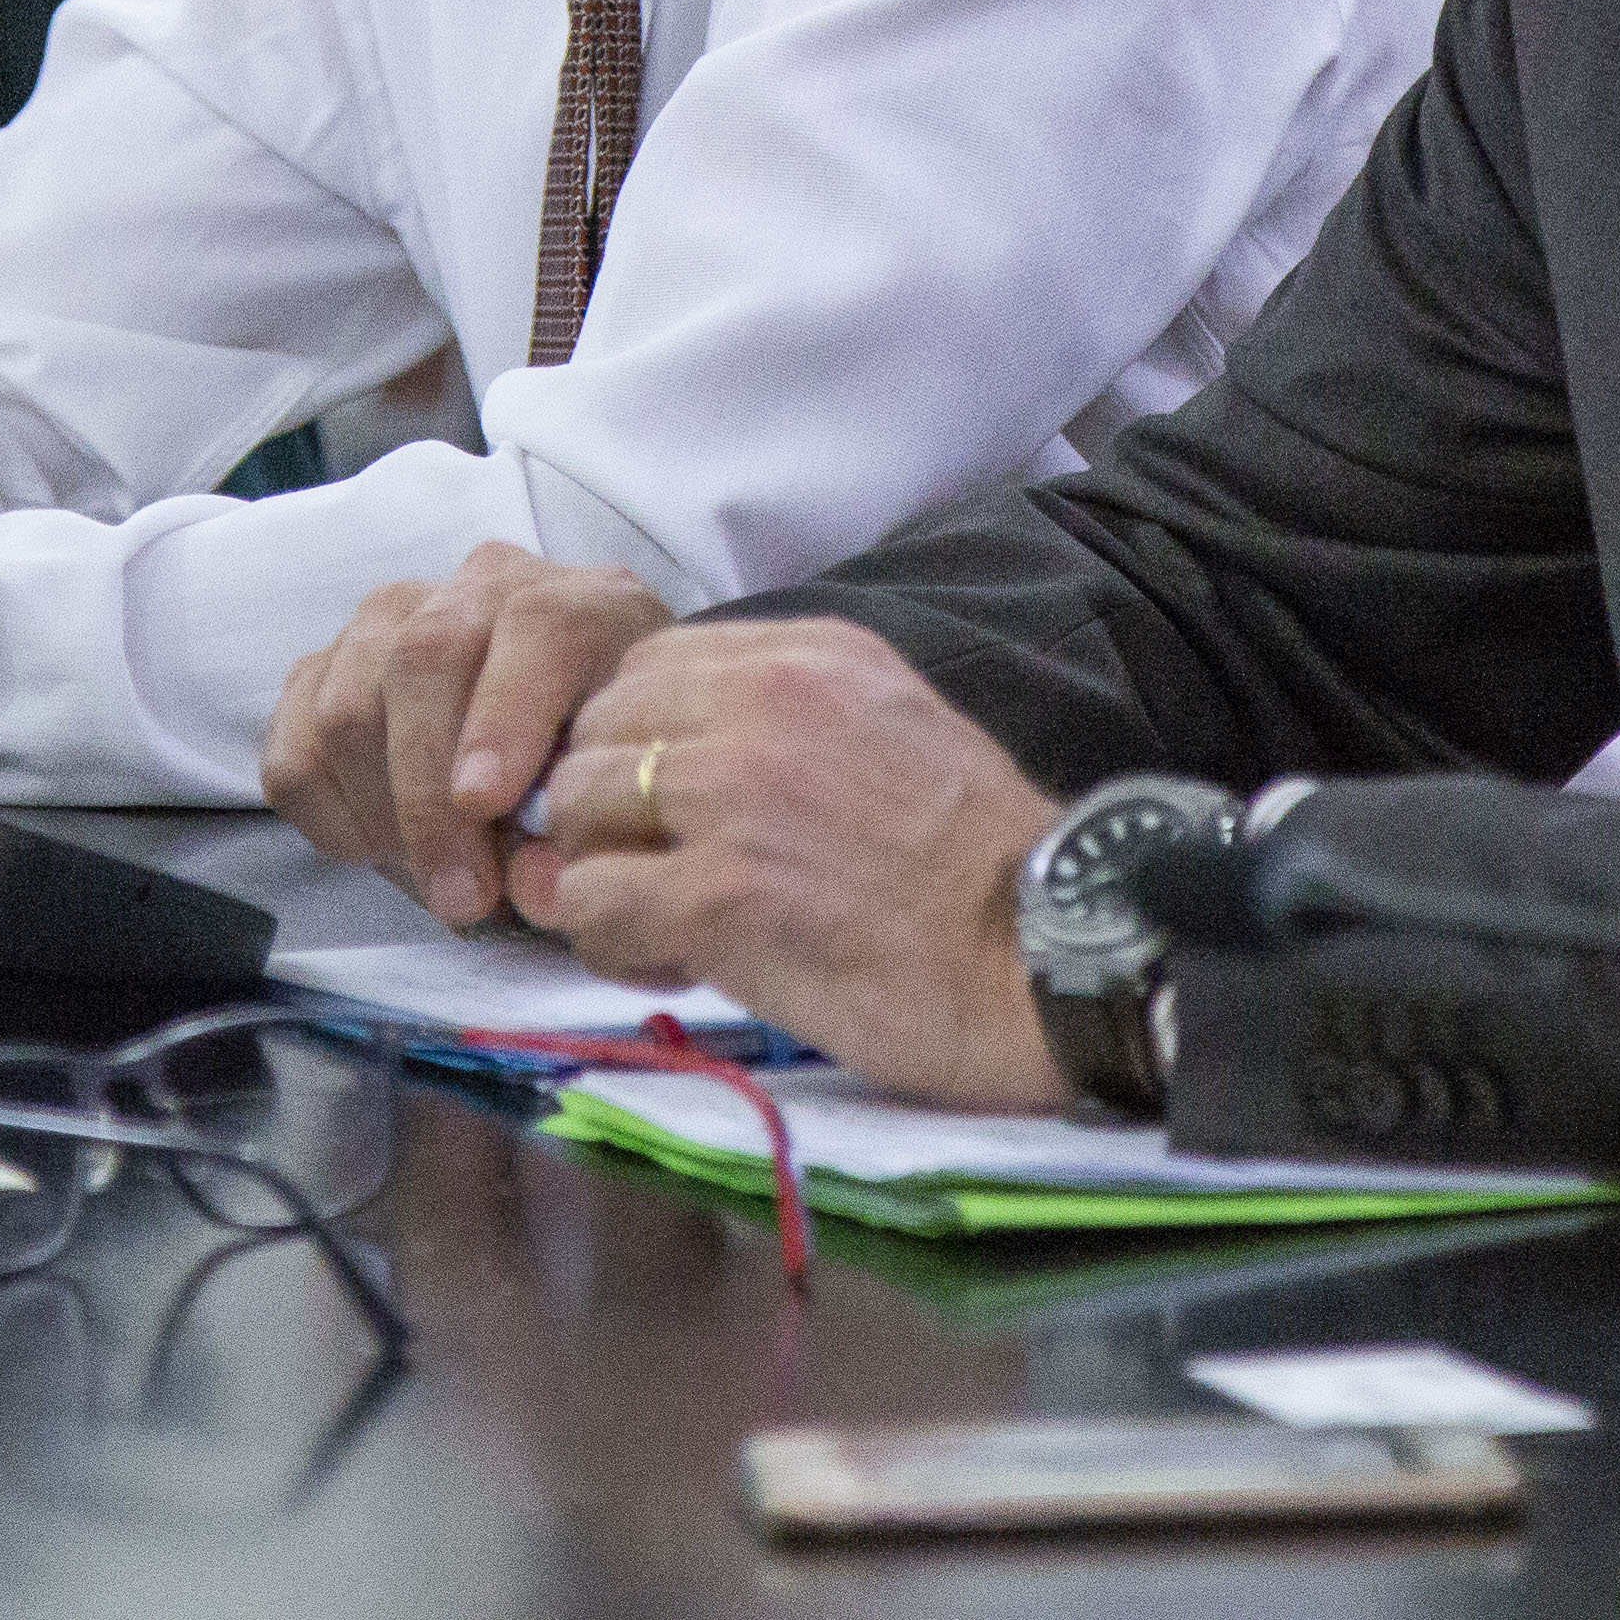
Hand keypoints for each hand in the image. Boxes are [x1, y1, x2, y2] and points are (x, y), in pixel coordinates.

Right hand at [265, 544, 672, 926]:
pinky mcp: (321, 669)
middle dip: (430, 798)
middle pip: (421, 663)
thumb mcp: (621, 787)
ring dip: (384, 817)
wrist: (564, 731)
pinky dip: (331, 817)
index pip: (535, 627)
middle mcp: (477, 590)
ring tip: (436, 880)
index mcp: (579, 603)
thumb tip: (538, 890)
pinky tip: (385, 847)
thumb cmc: (599, 759)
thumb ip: (580, 833)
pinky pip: (293, 750)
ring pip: (346, 706)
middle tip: (463, 898)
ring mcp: (388, 621)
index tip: (485, 803)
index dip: (503, 715)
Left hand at [513, 617, 1063, 1111]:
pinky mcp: (716, 893)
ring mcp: (733, 793)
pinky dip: (609, 941)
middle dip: (605, 809)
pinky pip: (589, 902)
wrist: (1045, 953)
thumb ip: (782, 726)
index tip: (666, 807)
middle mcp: (762, 702)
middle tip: (653, 874)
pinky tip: (668, 964)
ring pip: (574, 812)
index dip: (634, 742)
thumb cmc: (980, 864)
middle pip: (594, 731)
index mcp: (808, 655)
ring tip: (659, 925)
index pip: (645, 667)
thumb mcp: (890, 729)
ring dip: (599, 875)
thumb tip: (670, 767)